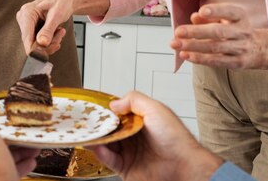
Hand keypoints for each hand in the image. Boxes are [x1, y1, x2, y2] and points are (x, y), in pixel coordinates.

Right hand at [17, 0, 76, 54]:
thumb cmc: (63, 1)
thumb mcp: (57, 15)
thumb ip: (48, 30)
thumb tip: (42, 43)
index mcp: (27, 12)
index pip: (27, 37)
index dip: (35, 50)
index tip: (45, 57)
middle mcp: (24, 18)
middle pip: (31, 43)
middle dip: (47, 44)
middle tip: (60, 36)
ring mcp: (27, 24)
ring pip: (36, 44)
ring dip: (50, 42)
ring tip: (60, 31)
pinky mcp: (31, 28)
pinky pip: (39, 41)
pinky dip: (49, 40)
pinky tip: (57, 32)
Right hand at [88, 91, 222, 180]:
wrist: (183, 165)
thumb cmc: (176, 138)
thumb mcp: (156, 108)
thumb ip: (134, 100)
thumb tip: (114, 103)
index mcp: (141, 121)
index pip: (119, 113)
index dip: (106, 111)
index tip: (93, 108)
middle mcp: (134, 136)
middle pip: (110, 129)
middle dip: (98, 125)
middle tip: (85, 120)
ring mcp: (130, 152)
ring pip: (107, 144)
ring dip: (96, 138)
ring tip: (86, 132)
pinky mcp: (126, 168)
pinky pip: (109, 160)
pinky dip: (100, 152)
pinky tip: (97, 145)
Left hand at [170, 3, 267, 68]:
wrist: (259, 49)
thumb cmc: (235, 30)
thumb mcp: (226, 19)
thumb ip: (209, 17)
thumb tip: (194, 17)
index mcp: (240, 17)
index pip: (230, 12)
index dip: (216, 11)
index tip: (201, 11)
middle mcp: (242, 32)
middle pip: (218, 32)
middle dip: (196, 32)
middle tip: (178, 32)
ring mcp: (240, 48)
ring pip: (215, 47)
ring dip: (193, 46)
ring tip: (176, 44)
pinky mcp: (237, 63)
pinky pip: (216, 61)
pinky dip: (199, 58)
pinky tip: (186, 55)